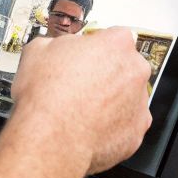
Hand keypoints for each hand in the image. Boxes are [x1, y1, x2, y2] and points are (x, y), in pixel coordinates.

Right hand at [12, 27, 153, 173]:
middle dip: (107, 74)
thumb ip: (60, 44)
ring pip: (128, 97)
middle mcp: (135, 70)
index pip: (114, 37)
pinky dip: (113, 127)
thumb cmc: (46, 97)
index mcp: (117, 44)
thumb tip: (57, 49)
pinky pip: (127, 125)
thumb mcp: (39, 50)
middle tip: (83, 85)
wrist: (49, 139)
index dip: (97, 48)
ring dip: (112, 101)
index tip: (86, 57)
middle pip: (125, 66)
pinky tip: (91, 128)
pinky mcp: (136, 132)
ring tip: (84, 110)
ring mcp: (139, 103)